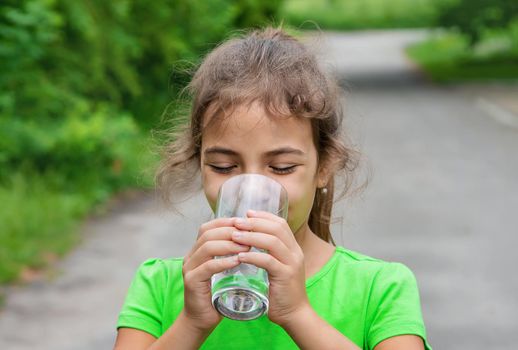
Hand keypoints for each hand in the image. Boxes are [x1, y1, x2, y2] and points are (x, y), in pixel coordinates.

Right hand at [181, 217, 249, 331]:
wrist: (202, 319)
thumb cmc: (216, 293)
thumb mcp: (223, 269)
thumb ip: (229, 254)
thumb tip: (250, 238)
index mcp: (197, 250)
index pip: (208, 227)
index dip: (226, 222)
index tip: (245, 222)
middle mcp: (190, 256)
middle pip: (208, 233)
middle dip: (230, 231)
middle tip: (249, 234)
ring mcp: (189, 268)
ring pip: (207, 247)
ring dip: (229, 244)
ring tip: (246, 246)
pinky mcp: (192, 281)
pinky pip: (208, 267)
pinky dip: (224, 261)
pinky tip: (238, 261)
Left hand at [232, 210, 309, 326]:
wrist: (295, 314)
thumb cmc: (282, 292)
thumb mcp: (278, 268)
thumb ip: (269, 254)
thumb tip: (250, 241)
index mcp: (293, 249)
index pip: (281, 224)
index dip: (263, 216)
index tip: (247, 213)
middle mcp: (295, 253)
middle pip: (276, 228)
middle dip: (255, 223)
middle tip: (237, 222)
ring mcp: (292, 264)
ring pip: (272, 242)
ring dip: (251, 237)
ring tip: (234, 236)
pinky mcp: (286, 276)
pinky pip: (268, 261)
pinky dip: (253, 256)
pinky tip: (240, 256)